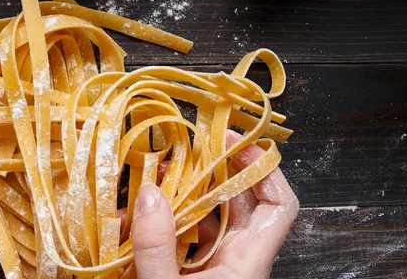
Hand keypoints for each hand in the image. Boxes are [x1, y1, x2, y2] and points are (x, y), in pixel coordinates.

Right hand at [131, 130, 298, 278]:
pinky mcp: (192, 275)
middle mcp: (237, 260)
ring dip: (174, 199)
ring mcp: (216, 267)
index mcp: (247, 262)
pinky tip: (128, 223)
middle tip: (178, 152)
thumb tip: (148, 194)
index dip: (262, 166)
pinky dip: (158, 226)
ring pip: (203, 218)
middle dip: (205, 173)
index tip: (231, 141)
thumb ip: (156, 246)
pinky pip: (181, 239)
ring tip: (145, 184)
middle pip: (234, 201)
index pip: (278, 204)